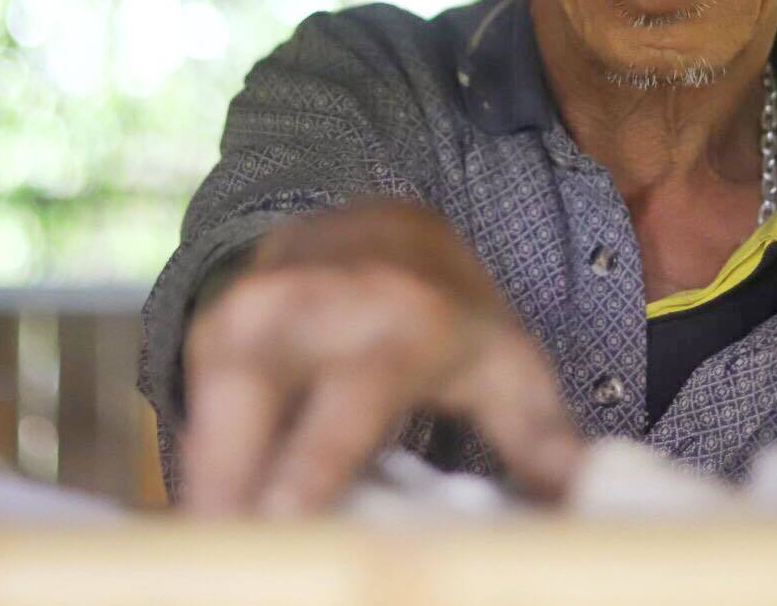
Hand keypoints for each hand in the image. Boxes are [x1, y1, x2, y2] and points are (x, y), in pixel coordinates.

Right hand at [179, 199, 582, 514]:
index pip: (346, 405)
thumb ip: (540, 435)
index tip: (283, 524)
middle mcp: (319, 304)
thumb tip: (583, 495)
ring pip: (209, 405)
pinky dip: (200, 468)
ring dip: (207, 488)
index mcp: (403, 323)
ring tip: (219, 553)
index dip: (310, 470)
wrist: (385, 222)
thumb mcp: (508, 364)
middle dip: (229, 484)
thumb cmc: (451, 315)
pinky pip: (193, 405)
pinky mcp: (214, 321)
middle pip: (251, 398)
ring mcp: (256, 307)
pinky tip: (211, 522)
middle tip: (232, 551)